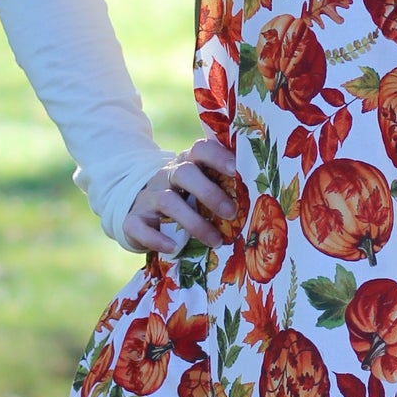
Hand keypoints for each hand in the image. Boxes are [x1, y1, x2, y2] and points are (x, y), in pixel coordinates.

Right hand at [122, 135, 238, 253]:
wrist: (141, 216)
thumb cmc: (185, 203)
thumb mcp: (201, 191)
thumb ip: (223, 190)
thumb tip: (263, 199)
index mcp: (188, 164)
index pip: (200, 149)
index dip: (218, 156)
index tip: (238, 170)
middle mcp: (167, 176)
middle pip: (185, 173)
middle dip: (209, 192)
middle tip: (232, 212)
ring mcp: (149, 197)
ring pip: (168, 202)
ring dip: (194, 223)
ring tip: (215, 241)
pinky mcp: (132, 220)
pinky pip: (140, 226)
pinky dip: (157, 239)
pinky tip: (174, 248)